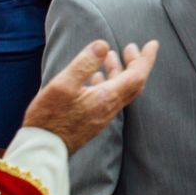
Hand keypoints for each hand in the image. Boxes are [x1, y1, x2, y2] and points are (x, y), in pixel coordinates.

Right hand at [22, 39, 157, 151]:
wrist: (43, 150)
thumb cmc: (49, 117)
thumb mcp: (63, 85)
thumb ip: (84, 63)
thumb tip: (103, 45)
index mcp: (106, 98)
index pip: (136, 77)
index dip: (146, 59)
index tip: (152, 44)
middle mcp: (108, 109)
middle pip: (132, 84)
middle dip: (134, 63)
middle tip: (130, 47)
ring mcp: (101, 116)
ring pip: (119, 90)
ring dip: (119, 71)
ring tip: (110, 55)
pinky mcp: (92, 121)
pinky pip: (108, 97)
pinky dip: (108, 82)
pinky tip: (95, 77)